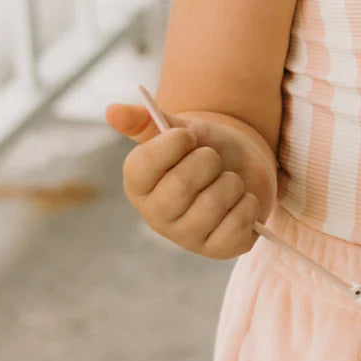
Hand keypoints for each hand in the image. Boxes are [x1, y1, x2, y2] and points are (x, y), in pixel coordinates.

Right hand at [105, 97, 269, 259]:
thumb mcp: (180, 127)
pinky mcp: (219, 250)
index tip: (189, 136)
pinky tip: (241, 201)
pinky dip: (248, 203)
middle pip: (182, 184)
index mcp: (139, 185)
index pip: (143, 165)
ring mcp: (187, 236)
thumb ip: (146, 120)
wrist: (242, 164)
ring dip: (232, 181)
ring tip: (228, 180)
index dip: (173, 143)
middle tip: (213, 159)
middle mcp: (157, 216)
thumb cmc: (204, 147)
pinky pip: (238, 224)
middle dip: (208, 160)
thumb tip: (112, 110)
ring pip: (214, 202)